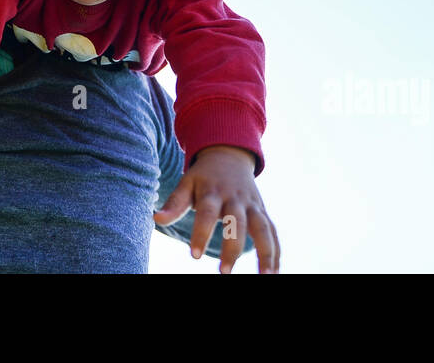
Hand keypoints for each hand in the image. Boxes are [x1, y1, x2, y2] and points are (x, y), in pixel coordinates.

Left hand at [153, 145, 278, 273]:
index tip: (194, 255)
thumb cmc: (203, 177)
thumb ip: (174, 203)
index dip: (201, 233)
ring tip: (266, 277)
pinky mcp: (263, 211)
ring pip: (262, 228)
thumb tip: (156, 219)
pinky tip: (275, 272)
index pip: (206, 213)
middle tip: (224, 272)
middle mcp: (235, 199)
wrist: (228, 155)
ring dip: (266, 252)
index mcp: (212, 192)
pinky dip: (276, 251)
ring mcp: (252, 205)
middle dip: (232, 247)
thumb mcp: (187, 184)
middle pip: (237, 223)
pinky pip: (273, 232)